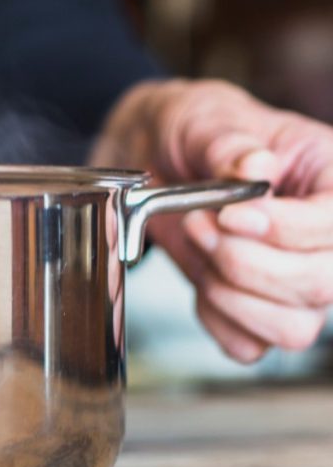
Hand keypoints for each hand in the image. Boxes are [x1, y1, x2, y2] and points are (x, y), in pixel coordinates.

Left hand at [93, 79, 332, 362]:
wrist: (152, 154)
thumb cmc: (193, 130)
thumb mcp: (207, 119)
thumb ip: (229, 143)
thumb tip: (254, 168)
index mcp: (331, 180)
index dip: (285, 230)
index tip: (230, 214)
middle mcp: (324, 237)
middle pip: (322, 286)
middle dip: (247, 263)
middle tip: (200, 224)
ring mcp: (295, 279)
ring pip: (294, 328)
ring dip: (231, 295)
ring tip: (200, 246)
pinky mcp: (255, 308)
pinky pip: (249, 347)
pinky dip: (216, 321)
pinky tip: (200, 280)